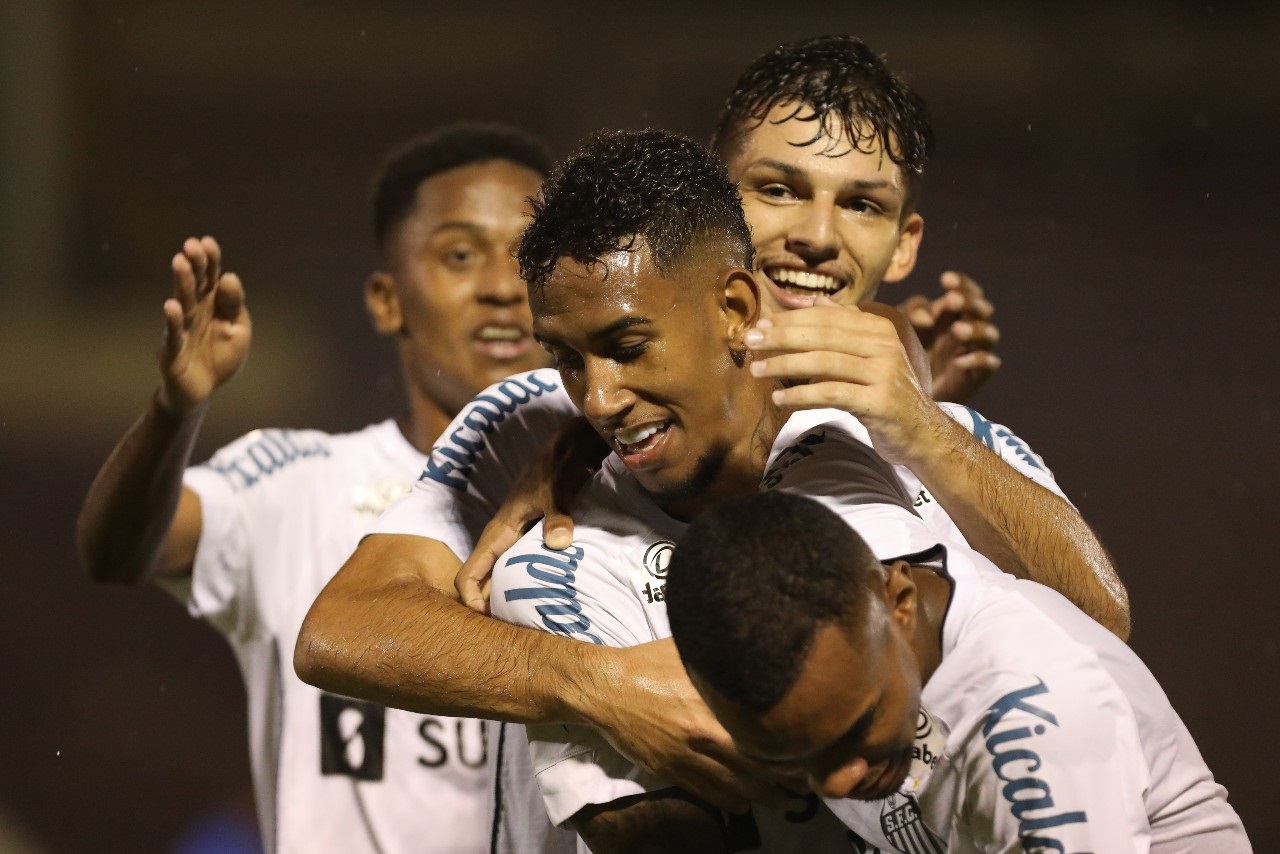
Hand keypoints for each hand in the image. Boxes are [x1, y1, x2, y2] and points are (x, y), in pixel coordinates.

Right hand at [157, 236, 250, 414]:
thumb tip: (229, 277)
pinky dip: (172, 322)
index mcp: (212, 305)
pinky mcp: (172, 351)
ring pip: (183, 303)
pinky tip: (171, 307)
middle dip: (194, 265)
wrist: (201, 391)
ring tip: (180, 262)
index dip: (210, 261)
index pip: (211, 278)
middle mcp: (194, 312)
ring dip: (181, 283)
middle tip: (191, 245)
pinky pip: (172, 335)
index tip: (207, 242)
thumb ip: (234, 305)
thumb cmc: (219, 357)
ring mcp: (181, 329)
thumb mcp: (238, 329)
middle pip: (195, 285)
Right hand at [456, 417, 607, 610]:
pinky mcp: (536, 538)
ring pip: (504, 580)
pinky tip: (550, 604)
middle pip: (485, 586)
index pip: (467, 576)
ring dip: (510, 602)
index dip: (470, 604)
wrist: (571, 445)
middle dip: (491, 612)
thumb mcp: (557, 490)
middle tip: (512, 639)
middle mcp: (503, 541)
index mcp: (498, 533)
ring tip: (529, 629)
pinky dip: (530, 588)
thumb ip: (557, 516)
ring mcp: (519, 541)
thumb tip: (560, 542)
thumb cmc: (557, 466)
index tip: (488, 625)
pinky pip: (524, 571)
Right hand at [591, 640, 798, 811]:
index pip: (766, 734)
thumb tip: (759, 651)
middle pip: (758, 768)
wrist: (607, 687)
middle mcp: (707, 736)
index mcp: (716, 705)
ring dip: (764, 797)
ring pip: (736, 788)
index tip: (812, 751)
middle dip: (786, 780)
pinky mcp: (671, 771)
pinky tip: (744, 805)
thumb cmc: (650, 662)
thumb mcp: (691, 652)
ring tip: (785, 801)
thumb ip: (726, 661)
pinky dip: (730, 802)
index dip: (793, 748)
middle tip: (806, 784)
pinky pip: (707, 794)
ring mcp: (689, 758)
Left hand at [744, 297, 944, 466]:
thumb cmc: (886, 392)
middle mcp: (883, 346)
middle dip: (782, 337)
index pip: (827, 319)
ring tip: (757, 371)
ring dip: (785, 365)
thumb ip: (845, 328)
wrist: (922, 432)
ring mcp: (884, 373)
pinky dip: (802, 394)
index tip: (760, 325)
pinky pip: (832, 393)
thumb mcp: (869, 355)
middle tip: (750, 342)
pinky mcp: (880, 402)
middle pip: (823, 336)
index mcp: (878, 329)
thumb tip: (815, 301)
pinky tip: (780, 397)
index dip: (791, 320)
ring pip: (825, 363)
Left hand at [897, 270, 1000, 403]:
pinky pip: (989, 364)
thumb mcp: (899, 329)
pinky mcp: (974, 376)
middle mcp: (965, 330)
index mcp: (949, 314)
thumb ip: (910, 314)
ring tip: (957, 330)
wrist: (900, 396)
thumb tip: (929, 318)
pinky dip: (978, 360)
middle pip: (983, 309)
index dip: (961, 283)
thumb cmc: (900, 355)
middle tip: (952, 300)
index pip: (967, 292)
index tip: (945, 279)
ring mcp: (971, 352)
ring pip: (990, 334)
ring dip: (977, 329)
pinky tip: (958, 362)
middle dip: (970, 302)